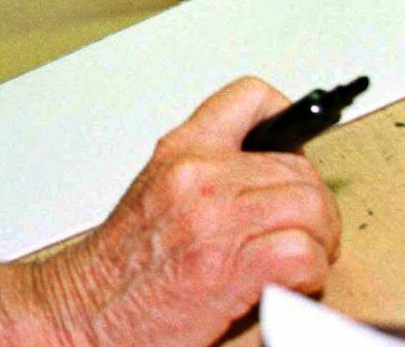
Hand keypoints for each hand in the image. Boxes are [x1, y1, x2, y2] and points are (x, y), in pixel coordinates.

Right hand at [0, 77, 341, 345]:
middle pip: (299, 167)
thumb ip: (208, 173)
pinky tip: (283, 283)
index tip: (295, 151)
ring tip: (293, 259)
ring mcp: (214, 217)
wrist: (87, 308)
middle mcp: (198, 175)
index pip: (251, 98)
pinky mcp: (232, 264)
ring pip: (312, 207)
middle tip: (297, 231)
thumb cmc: (122, 264)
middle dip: (311, 206)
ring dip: (317, 242)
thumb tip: (267, 174)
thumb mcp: (157, 190)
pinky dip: (308, 275)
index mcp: (181, 149)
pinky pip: (305, 254)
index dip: (290, 121)